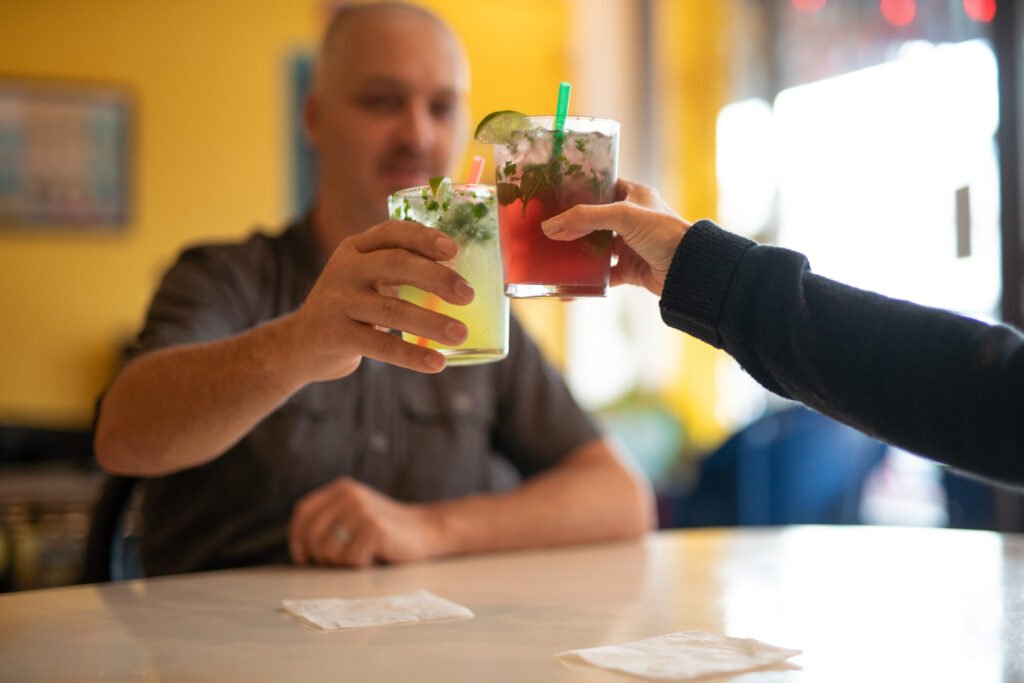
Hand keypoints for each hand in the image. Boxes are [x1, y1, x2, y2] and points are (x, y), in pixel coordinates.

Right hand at [286, 220, 474, 380]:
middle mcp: (344, 269)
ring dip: (431, 322)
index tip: (453, 249)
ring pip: (392, 310)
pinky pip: (381, 346)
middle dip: (437, 277)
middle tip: (468, 294)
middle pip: (396, 264)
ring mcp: (337, 302)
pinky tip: (437, 363)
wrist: (301, 344)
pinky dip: (412, 355)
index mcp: (356, 248)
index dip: (424, 237)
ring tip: (461, 333)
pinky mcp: (335, 335)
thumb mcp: (366, 278)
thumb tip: (463, 279)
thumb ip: (400, 270)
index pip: (392, 232)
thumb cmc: (352, 307)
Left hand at [288, 477, 443, 567]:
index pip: (303, 513)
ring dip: (344, 563)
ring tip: (364, 554)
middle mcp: (349, 495)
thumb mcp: (354, 515)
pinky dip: (362, 565)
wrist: (427, 531)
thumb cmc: (386, 531)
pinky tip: (377, 556)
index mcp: (341, 489)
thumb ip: (329, 520)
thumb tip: (299, 549)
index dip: (297, 538)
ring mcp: (362, 510)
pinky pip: (351, 560)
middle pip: (312, 535)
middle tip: (344, 561)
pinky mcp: (374, 528)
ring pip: (328, 551)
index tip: (304, 558)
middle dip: (322, 557)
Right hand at [541, 179, 689, 295]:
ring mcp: (630, 245)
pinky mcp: (630, 269)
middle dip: (571, 225)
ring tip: (551, 255)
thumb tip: (550, 227)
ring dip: (577, 253)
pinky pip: (603, 275)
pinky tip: (568, 287)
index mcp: (634, 195)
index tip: (554, 196)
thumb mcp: (622, 215)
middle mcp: (631, 218)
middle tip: (546, 228)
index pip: (601, 187)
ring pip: (596, 248)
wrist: (687, 267)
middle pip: (594, 220)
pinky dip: (587, 281)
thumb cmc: (663, 232)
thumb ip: (585, 218)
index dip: (579, 190)